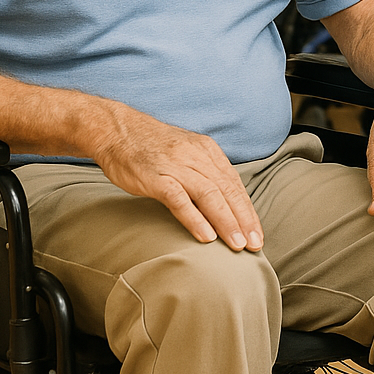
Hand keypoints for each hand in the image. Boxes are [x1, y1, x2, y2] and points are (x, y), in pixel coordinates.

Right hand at [91, 107, 263, 250]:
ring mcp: (176, 166)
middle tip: (255, 244)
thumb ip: (204, 173)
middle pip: (227, 190)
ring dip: (226, 221)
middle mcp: (196, 157)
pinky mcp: (155, 177)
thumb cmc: (150, 147)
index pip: (234, 184)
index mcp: (207, 151)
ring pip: (209, 195)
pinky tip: (206, 236)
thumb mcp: (185, 152)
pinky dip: (195, 218)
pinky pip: (179, 199)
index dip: (248, 210)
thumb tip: (223, 201)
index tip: (257, 232)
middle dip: (244, 219)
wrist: (116, 129)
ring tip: (236, 244)